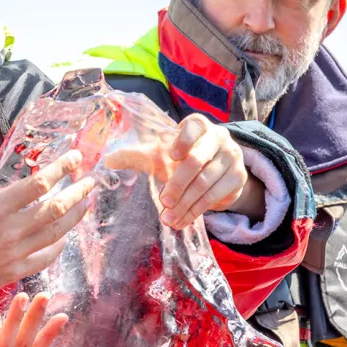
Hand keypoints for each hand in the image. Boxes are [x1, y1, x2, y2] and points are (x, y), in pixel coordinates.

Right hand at [0, 144, 94, 285]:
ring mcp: (15, 253)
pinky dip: (59, 246)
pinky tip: (64, 237)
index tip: (75, 158)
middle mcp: (11, 230)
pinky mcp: (14, 272)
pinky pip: (45, 258)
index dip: (61, 169)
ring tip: (86, 204)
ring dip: (75, 217)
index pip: (38, 184)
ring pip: (56, 233)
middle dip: (77, 192)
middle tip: (90, 181)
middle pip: (56, 208)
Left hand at [106, 114, 259, 229]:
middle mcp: (219, 137)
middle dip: (178, 184)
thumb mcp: (160, 155)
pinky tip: (182, 221)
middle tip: (163, 202)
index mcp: (199, 125)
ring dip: (185, 204)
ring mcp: (232, 157)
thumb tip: (108, 160)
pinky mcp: (238, 178)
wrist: (218, 171)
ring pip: (205, 183)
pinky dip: (196, 211)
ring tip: (168, 219)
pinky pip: (215, 197)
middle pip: (197, 161)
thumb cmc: (183, 158)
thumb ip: (136, 155)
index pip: (194, 127)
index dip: (183, 140)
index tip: (171, 156)